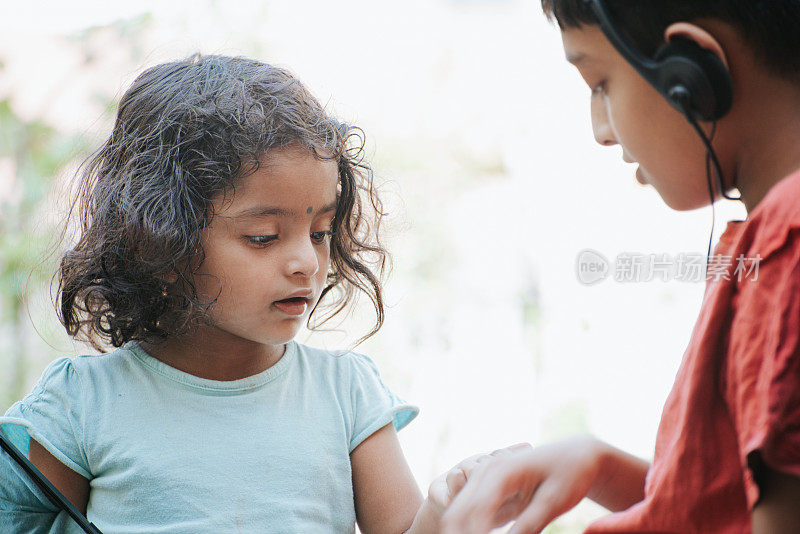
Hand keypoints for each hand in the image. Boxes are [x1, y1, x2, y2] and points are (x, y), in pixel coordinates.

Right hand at [441, 436, 604, 533]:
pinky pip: (467, 512)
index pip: (476, 511)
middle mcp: (485, 471)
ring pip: (457, 512)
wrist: (575, 454)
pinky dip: (469, 529)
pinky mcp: (486, 487)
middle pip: (458, 512)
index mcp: (501, 471)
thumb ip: (530, 524)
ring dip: (462, 531)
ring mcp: (483, 477)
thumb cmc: (570, 473)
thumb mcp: (554, 501)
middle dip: (461, 533)